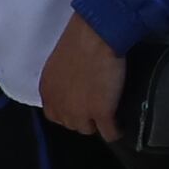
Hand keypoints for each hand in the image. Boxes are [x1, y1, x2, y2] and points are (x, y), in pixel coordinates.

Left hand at [35, 11, 126, 136]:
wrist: (96, 35)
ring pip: (89, 130)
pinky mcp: (101, 113)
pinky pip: (109, 133)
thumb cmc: (79, 40)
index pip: (56, 115)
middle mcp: (60, 105)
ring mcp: (80, 112)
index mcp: (48, 91)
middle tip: (96, 107)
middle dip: (83, 118)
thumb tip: (73, 89)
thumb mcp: (59, 63)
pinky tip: (120, 125)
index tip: (80, 105)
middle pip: (71, 124)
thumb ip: (62, 82)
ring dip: (98, 124)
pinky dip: (116, 130)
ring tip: (109, 115)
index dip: (70, 111)